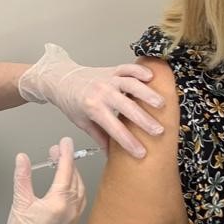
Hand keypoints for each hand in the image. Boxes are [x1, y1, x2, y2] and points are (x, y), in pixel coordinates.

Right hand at [0, 138, 85, 223]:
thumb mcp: (19, 201)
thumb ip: (23, 176)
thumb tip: (22, 158)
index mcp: (58, 203)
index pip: (65, 171)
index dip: (65, 154)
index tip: (64, 142)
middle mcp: (70, 210)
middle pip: (75, 178)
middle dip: (67, 163)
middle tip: (56, 151)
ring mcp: (73, 217)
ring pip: (80, 189)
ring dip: (73, 175)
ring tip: (61, 165)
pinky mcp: (71, 223)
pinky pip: (80, 200)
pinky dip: (76, 188)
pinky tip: (67, 184)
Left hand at [18, 44, 164, 158]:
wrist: (61, 79)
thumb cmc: (71, 101)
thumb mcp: (82, 122)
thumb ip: (99, 137)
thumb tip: (110, 155)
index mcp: (93, 108)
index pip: (114, 129)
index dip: (128, 142)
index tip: (141, 152)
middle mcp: (101, 92)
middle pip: (127, 108)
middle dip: (144, 121)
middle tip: (159, 131)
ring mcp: (108, 79)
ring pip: (131, 85)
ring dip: (147, 95)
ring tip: (162, 105)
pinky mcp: (112, 70)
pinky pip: (128, 68)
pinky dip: (141, 71)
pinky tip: (152, 78)